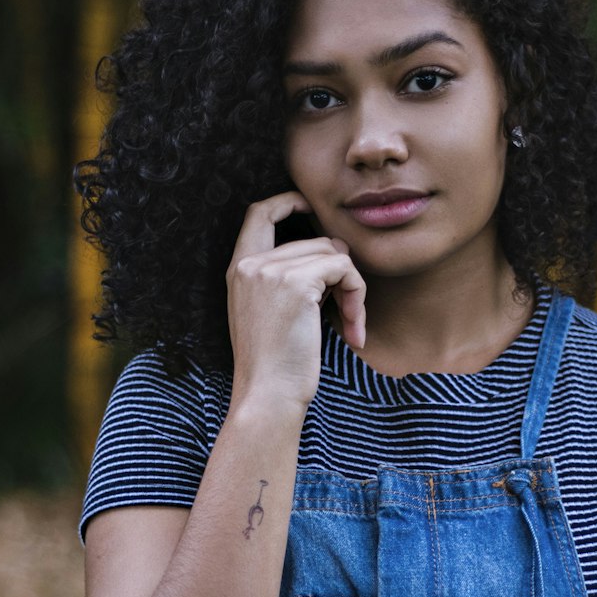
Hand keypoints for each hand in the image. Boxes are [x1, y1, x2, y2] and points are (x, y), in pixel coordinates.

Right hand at [227, 192, 366, 410]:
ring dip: (352, 289)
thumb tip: (333, 249)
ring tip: (348, 325)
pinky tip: (352, 330)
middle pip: (316, 240)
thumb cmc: (275, 366)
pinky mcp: (296, 283)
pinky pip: (344, 268)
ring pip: (334, 253)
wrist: (267, 396)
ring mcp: (271, 271)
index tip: (311, 208)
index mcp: (239, 270)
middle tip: (347, 311)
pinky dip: (357, 296)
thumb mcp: (271, 313)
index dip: (288, 201)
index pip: (258, 213)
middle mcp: (250, 264)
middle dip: (340, 272)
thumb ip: (289, 278)